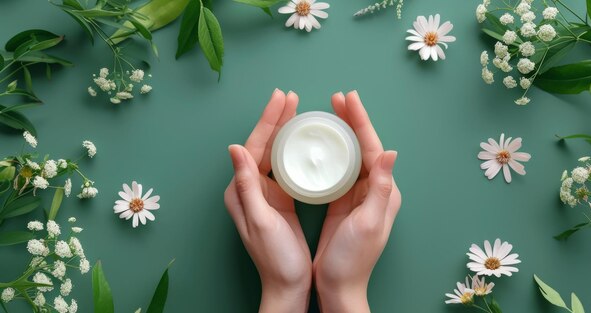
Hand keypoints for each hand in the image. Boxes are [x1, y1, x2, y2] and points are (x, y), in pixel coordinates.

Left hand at [224, 89, 311, 312]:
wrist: (287, 284)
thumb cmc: (275, 258)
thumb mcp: (261, 221)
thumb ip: (247, 185)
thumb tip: (235, 148)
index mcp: (241, 191)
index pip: (254, 146)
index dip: (268, 121)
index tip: (281, 99)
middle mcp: (249, 188)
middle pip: (263, 145)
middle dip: (275, 119)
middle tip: (289, 95)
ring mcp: (264, 193)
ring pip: (273, 153)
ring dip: (284, 130)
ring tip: (295, 109)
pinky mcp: (279, 200)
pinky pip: (284, 166)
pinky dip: (292, 149)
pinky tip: (301, 139)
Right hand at [313, 91, 400, 312]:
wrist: (339, 285)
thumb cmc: (353, 259)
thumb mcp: (369, 223)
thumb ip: (381, 188)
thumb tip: (391, 152)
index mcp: (384, 192)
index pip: (373, 148)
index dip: (361, 122)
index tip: (349, 99)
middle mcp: (375, 190)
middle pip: (363, 146)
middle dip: (352, 121)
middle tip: (338, 98)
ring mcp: (359, 196)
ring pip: (351, 155)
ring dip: (343, 132)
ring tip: (331, 112)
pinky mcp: (343, 203)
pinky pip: (340, 169)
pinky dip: (333, 152)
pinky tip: (323, 143)